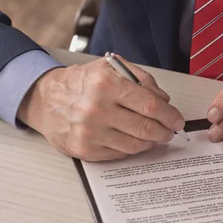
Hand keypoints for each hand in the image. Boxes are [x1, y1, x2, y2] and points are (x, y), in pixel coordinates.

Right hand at [18, 56, 184, 160]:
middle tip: (170, 131)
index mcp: (106, 85)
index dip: (170, 116)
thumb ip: (141, 79)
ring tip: (154, 136)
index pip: (150, 106)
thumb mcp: (110, 68)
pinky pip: (119, 154)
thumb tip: (164, 101)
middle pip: (146, 128)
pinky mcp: (85, 150)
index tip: (177, 120)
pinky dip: (132, 149)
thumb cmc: (80, 83)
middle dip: (164, 132)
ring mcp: (90, 133)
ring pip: (135, 145)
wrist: (45, 100)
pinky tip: (133, 140)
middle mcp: (96, 110)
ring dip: (150, 142)